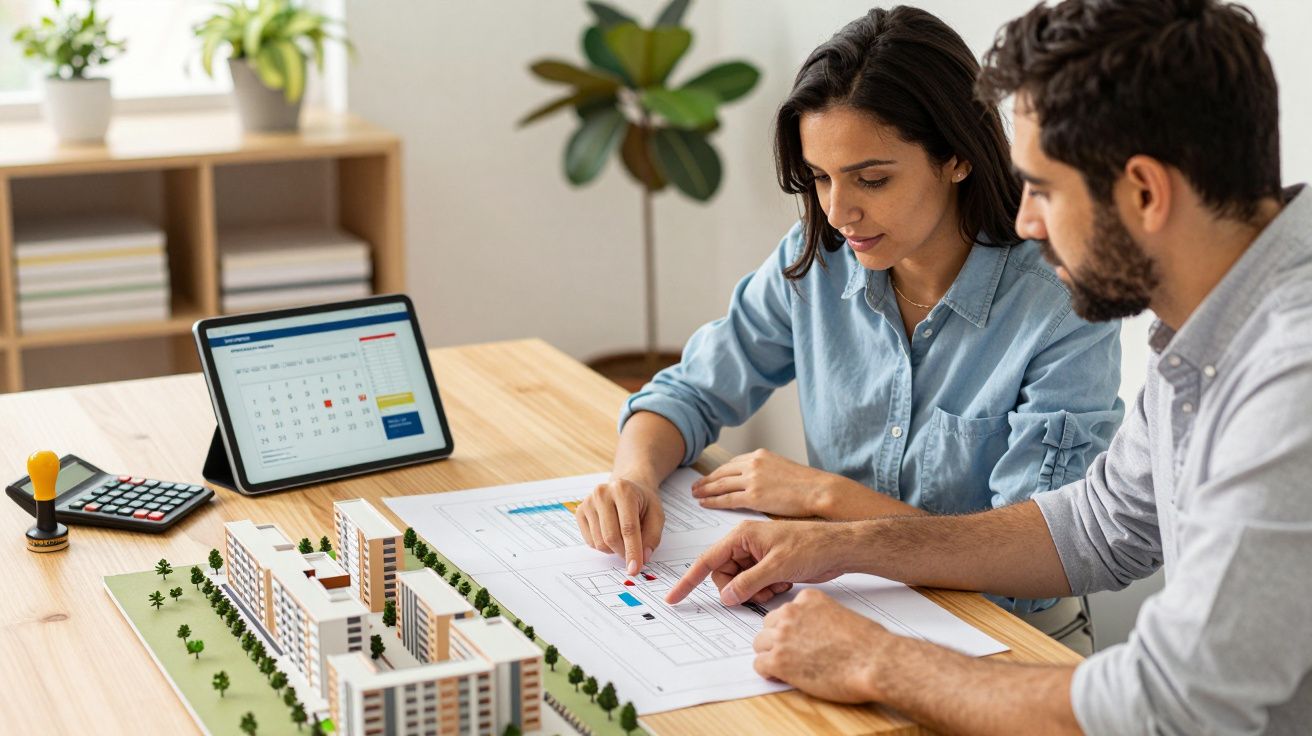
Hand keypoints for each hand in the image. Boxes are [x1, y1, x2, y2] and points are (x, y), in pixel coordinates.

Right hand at [575, 476, 664, 574]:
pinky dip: (603, 546)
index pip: (628, 528)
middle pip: (611, 537)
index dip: (632, 551)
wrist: (627, 488)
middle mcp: (602, 493)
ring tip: (623, 538)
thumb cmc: (642, 502)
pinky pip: (590, 542)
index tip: (634, 569)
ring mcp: (588, 502)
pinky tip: (611, 533)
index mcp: (623, 490)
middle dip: (623, 553)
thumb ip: (652, 537)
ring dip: (614, 550)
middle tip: (633, 557)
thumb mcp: (657, 515)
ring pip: (599, 542)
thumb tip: (643, 558)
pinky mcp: (579, 511)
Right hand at [666, 519, 853, 605]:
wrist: (838, 549)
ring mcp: (757, 556)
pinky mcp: (768, 566)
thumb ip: (748, 583)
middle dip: (737, 590)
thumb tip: (728, 596)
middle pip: (723, 576)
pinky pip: (753, 585)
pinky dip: (765, 591)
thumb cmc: (811, 546)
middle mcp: (746, 544)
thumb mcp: (777, 567)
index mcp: (741, 536)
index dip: (689, 580)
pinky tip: (782, 586)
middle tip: (759, 592)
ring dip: (754, 592)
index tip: (674, 597)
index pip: (707, 560)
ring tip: (776, 587)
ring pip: (739, 583)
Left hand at [691, 449, 839, 517]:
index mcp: (760, 455)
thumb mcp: (783, 469)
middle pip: (722, 472)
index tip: (710, 477)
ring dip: (705, 490)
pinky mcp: (754, 496)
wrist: (819, 490)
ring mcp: (752, 479)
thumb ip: (767, 473)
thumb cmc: (807, 485)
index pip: (732, 463)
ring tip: (696, 495)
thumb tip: (759, 484)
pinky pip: (726, 499)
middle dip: (707, 480)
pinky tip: (705, 504)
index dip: (719, 472)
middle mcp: (753, 464)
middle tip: (696, 486)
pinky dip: (713, 501)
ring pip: (720, 485)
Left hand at [753, 588, 888, 702]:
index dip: (790, 628)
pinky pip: (759, 665)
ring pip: (760, 644)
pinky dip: (769, 673)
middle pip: (768, 626)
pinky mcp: (779, 660)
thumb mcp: (843, 615)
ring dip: (771, 655)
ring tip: (788, 667)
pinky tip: (783, 676)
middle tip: (791, 654)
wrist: (874, 661)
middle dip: (777, 640)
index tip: (797, 638)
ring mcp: (783, 636)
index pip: (784, 610)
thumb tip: (815, 631)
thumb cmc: (868, 643)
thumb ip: (821, 618)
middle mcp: (791, 613)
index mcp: (808, 599)